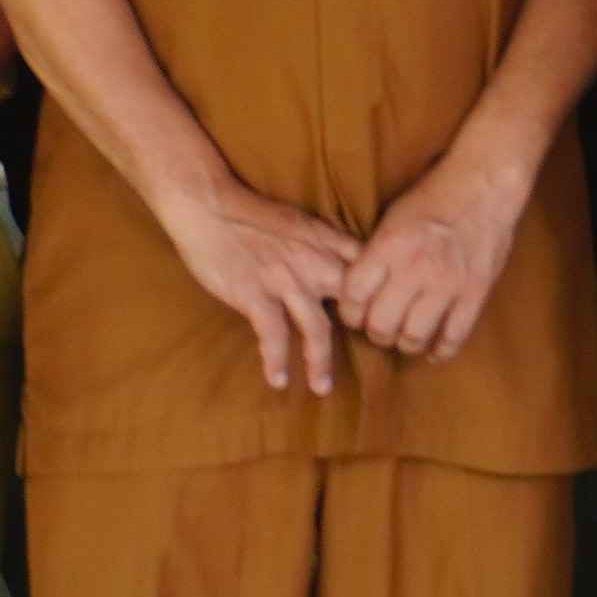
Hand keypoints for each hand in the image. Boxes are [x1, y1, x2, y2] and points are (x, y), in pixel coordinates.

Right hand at [166, 170, 368, 395]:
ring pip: (316, 328)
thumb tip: (345, 267)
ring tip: (322, 388)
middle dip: (362, 333)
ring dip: (320, 363)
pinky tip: (278, 380)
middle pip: (352, 304)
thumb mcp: (301, 221)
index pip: (368, 268)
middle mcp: (312, 262)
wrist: (210, 207)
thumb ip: (325, 244)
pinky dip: (276, 361)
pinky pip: (273, 336)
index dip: (382, 293)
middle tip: (364, 359)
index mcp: (325, 241)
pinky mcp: (255, 294)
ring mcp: (285, 280)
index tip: (387, 316)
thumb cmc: (252, 215)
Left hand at [340, 143, 534, 362]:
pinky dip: (441, 351)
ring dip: (406, 344)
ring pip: (415, 337)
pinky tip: (436, 350)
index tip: (356, 314)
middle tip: (381, 328)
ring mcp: (447, 283)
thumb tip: (357, 290)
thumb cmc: (433, 197)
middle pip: (381, 325)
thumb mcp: (392, 218)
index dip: (350, 313)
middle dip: (376, 333)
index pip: (353, 298)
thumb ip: (374, 255)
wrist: (483, 185)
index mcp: (389, 246)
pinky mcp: (475, 292)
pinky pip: (454, 337)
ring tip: (407, 337)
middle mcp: (415, 268)